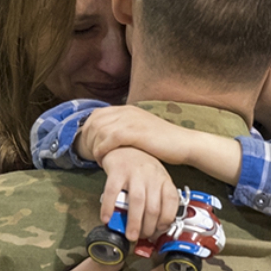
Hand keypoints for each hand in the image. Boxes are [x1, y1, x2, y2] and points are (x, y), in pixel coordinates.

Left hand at [78, 105, 192, 164]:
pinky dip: (101, 151)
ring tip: (96, 160)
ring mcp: (130, 120)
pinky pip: (108, 140)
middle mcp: (127, 112)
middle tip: (89, 156)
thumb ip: (126, 130)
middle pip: (94, 122)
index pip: (97, 115)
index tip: (88, 146)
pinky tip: (102, 161)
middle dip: (87, 140)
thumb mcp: (142, 130)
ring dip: (93, 147)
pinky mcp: (134, 132)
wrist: (184, 144)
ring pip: (98, 130)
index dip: (88, 131)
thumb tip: (110, 140)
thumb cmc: (164, 142)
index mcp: (127, 109)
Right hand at [100, 147, 179, 240]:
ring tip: (130, 235)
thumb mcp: (155, 180)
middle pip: (153, 207)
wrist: (124, 144)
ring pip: (137, 201)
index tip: (158, 232)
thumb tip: (155, 228)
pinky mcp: (117, 170)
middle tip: (141, 237)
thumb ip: (157, 199)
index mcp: (163, 179)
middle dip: (148, 227)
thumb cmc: (141, 167)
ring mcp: (134, 172)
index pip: (170, 203)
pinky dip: (109, 207)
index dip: (165, 221)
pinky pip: (112, 192)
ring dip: (134, 222)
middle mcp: (152, 175)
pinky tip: (107, 218)